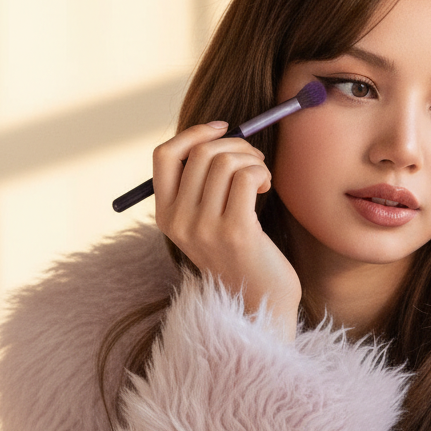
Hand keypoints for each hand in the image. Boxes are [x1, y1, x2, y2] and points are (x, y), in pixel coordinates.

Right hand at [153, 123, 301, 339]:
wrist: (258, 302)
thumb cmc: (240, 255)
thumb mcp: (207, 222)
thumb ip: (202, 185)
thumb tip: (218, 134)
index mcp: (165, 215)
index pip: (164, 155)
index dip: (195, 133)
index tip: (223, 128)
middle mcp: (179, 221)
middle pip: (202, 153)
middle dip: (236, 145)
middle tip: (255, 160)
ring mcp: (204, 228)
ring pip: (225, 161)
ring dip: (252, 160)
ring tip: (262, 178)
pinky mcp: (235, 232)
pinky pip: (246, 177)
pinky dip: (261, 173)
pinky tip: (266, 189)